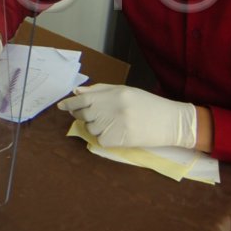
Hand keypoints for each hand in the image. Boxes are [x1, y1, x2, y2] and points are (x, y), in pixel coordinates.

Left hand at [56, 83, 196, 148]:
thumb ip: (99, 90)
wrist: (170, 121)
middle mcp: (112, 109)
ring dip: (96, 126)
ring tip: (113, 122)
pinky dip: (104, 137)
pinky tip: (117, 132)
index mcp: (113, 94)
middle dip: (82, 114)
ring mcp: (114, 126)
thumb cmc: (147, 104)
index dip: (69, 104)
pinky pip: (100, 140)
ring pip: (91, 128)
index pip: (83, 99)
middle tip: (93, 114)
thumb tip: (76, 92)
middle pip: (84, 114)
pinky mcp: (117, 141)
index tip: (61, 107)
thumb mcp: (124, 91)